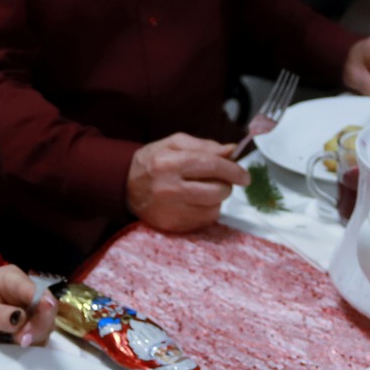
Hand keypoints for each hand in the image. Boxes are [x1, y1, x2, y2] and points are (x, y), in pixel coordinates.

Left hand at [0, 265, 60, 346]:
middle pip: (47, 307)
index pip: (35, 290)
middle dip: (38, 326)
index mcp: (11, 278)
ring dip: (35, 337)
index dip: (41, 307)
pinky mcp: (31, 326)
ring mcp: (30, 310)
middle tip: (21, 341)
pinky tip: (17, 346)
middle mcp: (25, 291)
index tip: (33, 328)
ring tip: (15, 343)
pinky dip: (33, 344)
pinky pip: (40, 336)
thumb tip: (22, 318)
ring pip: (47, 324)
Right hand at [127, 132, 249, 232]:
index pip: (212, 166)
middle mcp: (170, 188)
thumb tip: (232, 151)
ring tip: (203, 190)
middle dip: (226, 185)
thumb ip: (205, 146)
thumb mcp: (174, 143)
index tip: (245, 175)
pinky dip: (206, 211)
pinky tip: (195, 203)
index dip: (234, 170)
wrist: (124, 186)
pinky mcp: (172, 225)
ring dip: (216, 199)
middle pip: (217, 191)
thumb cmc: (152, 161)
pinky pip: (204, 221)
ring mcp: (171, 210)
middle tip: (221, 181)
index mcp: (170, 163)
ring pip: (214, 208)